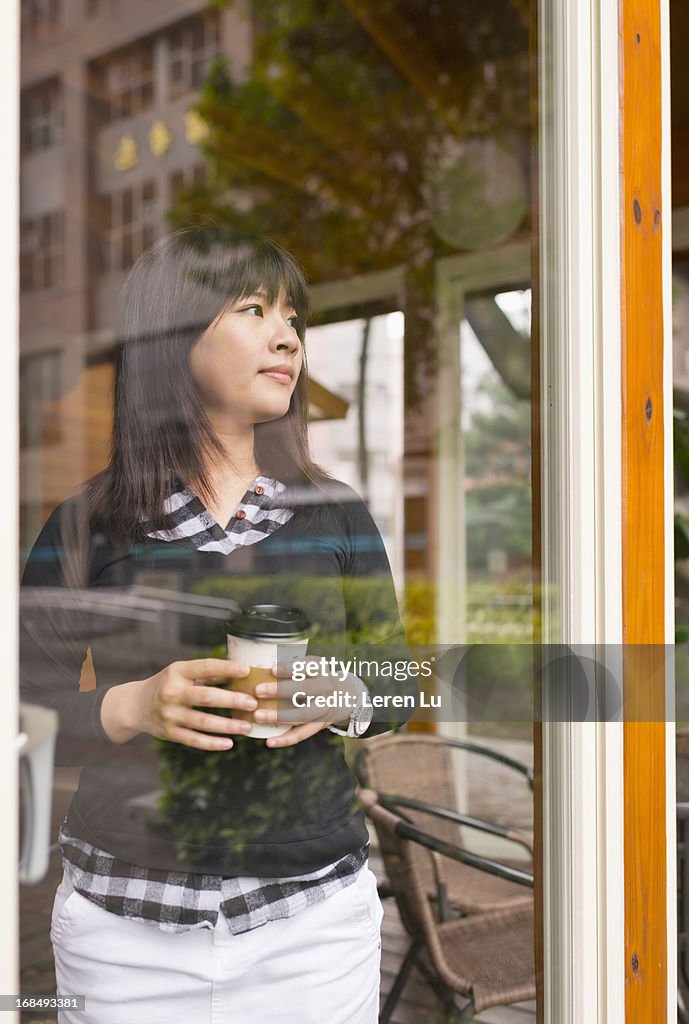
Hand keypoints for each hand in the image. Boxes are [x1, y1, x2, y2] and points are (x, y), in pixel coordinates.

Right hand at [101, 658, 258, 750]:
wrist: (135, 705)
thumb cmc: (169, 684)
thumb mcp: (182, 673)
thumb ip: (208, 673)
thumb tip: (242, 671)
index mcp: (177, 672)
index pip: (205, 667)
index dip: (226, 668)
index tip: (247, 670)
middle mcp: (171, 692)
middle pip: (206, 697)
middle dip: (231, 700)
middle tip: (253, 703)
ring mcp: (169, 714)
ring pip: (202, 722)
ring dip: (227, 725)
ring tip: (247, 726)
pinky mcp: (169, 733)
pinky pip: (194, 740)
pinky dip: (212, 743)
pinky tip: (229, 743)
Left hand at [252, 656, 359, 747]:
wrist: (346, 696)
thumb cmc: (319, 677)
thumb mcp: (314, 664)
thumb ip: (294, 664)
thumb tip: (263, 665)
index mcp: (321, 670)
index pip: (307, 667)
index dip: (290, 668)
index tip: (272, 669)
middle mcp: (325, 689)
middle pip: (303, 690)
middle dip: (280, 690)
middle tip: (257, 690)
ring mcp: (323, 709)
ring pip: (301, 715)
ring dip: (278, 716)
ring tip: (257, 716)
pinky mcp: (319, 725)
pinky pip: (301, 734)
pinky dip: (285, 739)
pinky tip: (269, 741)